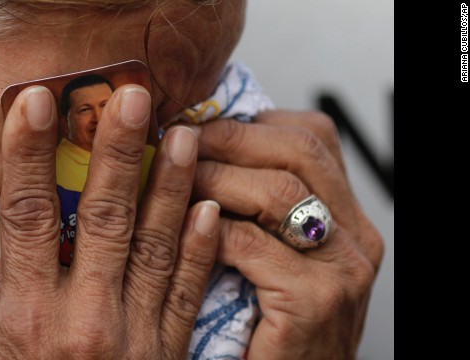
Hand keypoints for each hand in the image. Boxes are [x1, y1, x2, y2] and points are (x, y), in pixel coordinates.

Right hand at [0, 85, 220, 358]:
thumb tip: (8, 232)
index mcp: (28, 317)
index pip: (27, 216)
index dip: (29, 154)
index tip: (35, 103)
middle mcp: (83, 321)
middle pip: (103, 218)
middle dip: (118, 152)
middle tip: (133, 98)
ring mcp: (133, 338)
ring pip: (155, 245)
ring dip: (171, 185)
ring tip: (183, 135)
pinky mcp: (168, 355)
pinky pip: (186, 293)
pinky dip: (198, 248)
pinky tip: (207, 207)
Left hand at [189, 111, 383, 359]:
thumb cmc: (271, 327)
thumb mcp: (274, 256)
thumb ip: (256, 208)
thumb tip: (199, 151)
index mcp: (346, 218)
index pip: (311, 138)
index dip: (250, 124)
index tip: (202, 126)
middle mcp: (355, 238)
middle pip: (299, 150)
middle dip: (229, 138)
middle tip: (179, 140)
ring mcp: (342, 270)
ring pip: (276, 190)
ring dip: (214, 178)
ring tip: (175, 180)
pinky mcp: (314, 301)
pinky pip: (250, 243)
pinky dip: (208, 231)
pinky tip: (184, 231)